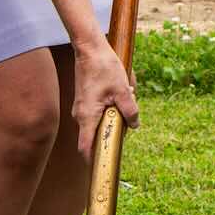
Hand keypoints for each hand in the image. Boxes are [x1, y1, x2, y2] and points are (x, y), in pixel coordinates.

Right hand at [69, 36, 139, 159]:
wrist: (89, 48)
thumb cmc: (103, 67)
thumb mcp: (123, 90)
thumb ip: (130, 111)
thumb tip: (134, 126)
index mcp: (87, 117)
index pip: (85, 148)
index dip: (94, 160)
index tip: (105, 166)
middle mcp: (80, 115)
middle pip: (95, 136)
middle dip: (111, 133)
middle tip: (126, 122)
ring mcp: (80, 108)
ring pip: (98, 123)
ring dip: (112, 117)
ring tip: (123, 97)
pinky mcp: (84, 101)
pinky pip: (96, 113)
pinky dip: (108, 108)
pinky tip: (117, 92)